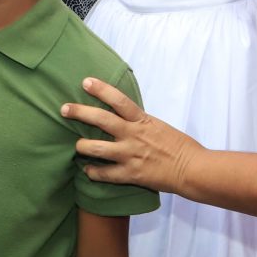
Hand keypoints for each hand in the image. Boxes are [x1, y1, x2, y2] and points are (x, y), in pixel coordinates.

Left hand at [63, 76, 200, 192]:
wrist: (193, 170)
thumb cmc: (179, 147)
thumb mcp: (158, 126)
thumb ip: (139, 122)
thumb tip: (122, 116)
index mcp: (143, 121)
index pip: (119, 100)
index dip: (101, 89)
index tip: (85, 81)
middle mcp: (134, 135)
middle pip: (101, 120)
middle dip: (80, 112)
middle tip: (64, 109)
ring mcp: (131, 155)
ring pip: (97, 148)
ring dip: (82, 146)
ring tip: (76, 146)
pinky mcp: (131, 175)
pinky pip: (105, 174)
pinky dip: (93, 172)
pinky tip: (87, 171)